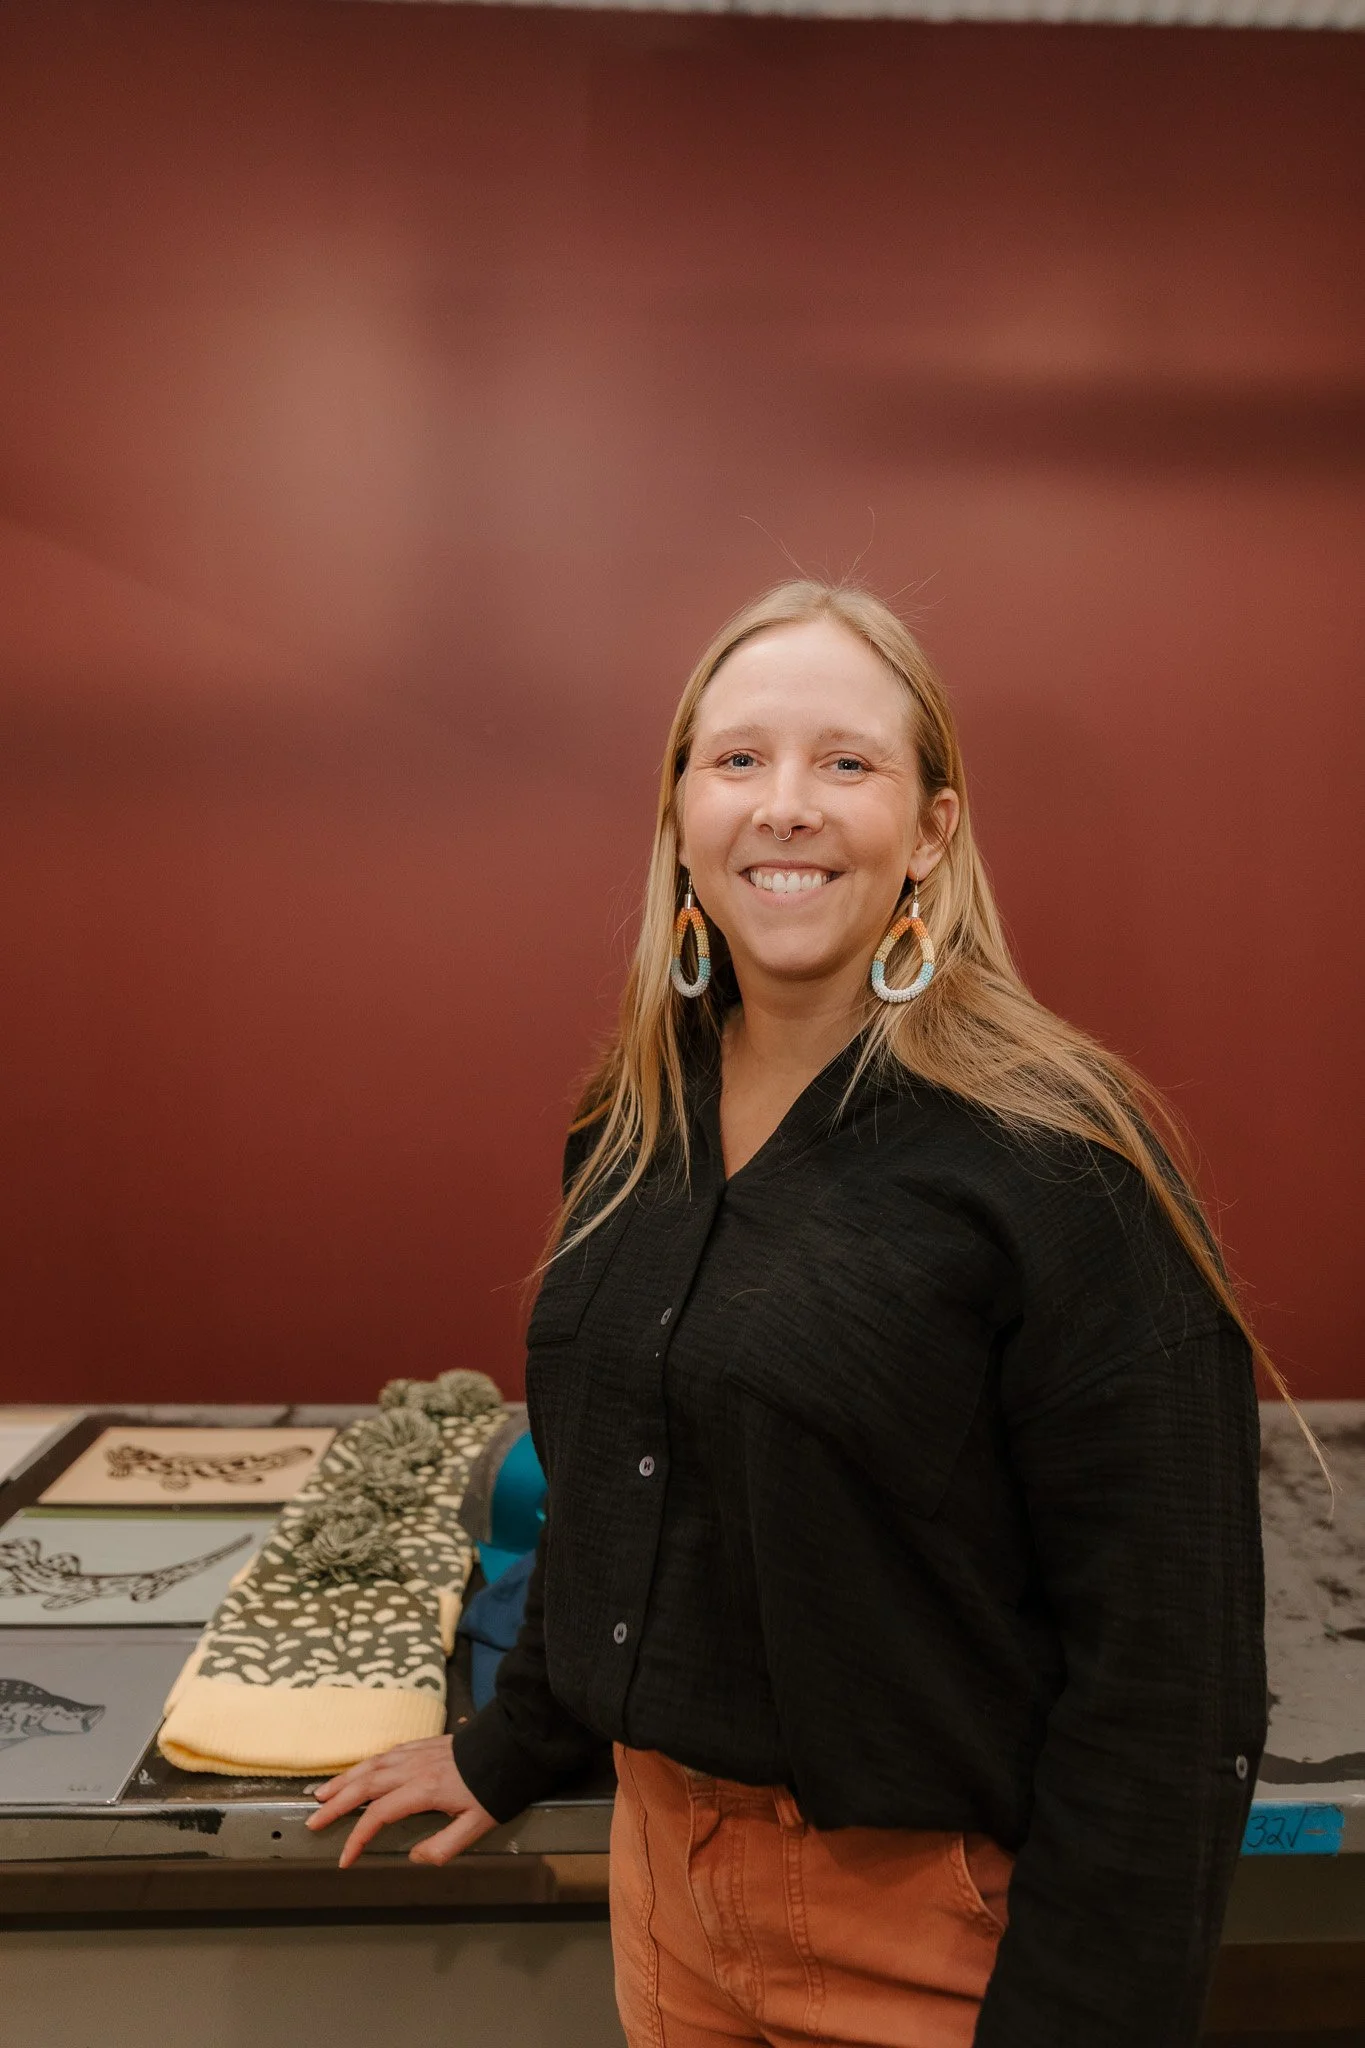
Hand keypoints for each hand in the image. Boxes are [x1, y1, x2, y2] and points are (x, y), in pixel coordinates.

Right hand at [305, 1734, 499, 1867]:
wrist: (513, 1745)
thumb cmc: (496, 1787)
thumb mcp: (478, 1826)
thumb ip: (444, 1846)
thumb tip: (414, 1858)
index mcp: (423, 1790)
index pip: (378, 1814)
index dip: (357, 1837)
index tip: (344, 1858)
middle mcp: (413, 1768)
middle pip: (365, 1785)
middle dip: (336, 1804)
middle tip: (313, 1820)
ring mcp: (417, 1752)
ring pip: (372, 1764)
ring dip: (345, 1780)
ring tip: (323, 1794)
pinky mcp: (424, 1743)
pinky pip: (386, 1753)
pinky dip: (365, 1764)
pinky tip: (359, 1772)